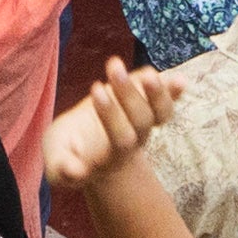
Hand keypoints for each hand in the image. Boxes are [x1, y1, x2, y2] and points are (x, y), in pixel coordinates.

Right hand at [38, 62, 184, 193]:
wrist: (86, 151)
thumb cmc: (67, 155)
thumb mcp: (57, 165)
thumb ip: (63, 169)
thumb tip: (75, 171)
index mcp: (111, 156)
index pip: (122, 138)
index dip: (112, 115)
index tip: (96, 89)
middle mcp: (133, 139)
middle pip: (142, 120)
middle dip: (129, 94)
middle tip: (113, 66)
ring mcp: (142, 122)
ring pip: (160, 112)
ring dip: (158, 92)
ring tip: (147, 73)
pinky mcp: (146, 104)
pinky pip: (166, 100)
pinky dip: (174, 92)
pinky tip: (180, 81)